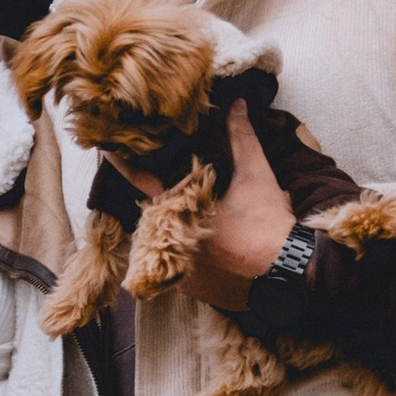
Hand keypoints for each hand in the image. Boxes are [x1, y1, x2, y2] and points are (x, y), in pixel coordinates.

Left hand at [119, 99, 295, 310]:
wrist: (289, 272)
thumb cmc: (270, 223)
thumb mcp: (256, 175)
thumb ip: (241, 138)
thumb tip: (237, 104)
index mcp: (183, 212)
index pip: (143, 181)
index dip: (124, 165)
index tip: (107, 151)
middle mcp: (174, 244)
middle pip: (156, 216)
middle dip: (165, 204)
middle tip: (182, 196)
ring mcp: (180, 272)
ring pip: (166, 246)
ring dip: (176, 233)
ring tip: (203, 226)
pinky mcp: (193, 291)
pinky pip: (179, 271)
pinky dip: (188, 258)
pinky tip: (209, 251)